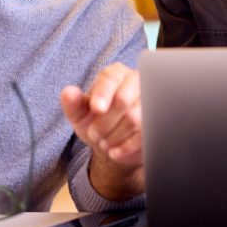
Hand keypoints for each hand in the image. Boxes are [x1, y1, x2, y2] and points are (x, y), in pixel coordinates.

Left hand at [60, 63, 143, 200]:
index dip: (103, 93)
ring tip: (104, 142)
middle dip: (104, 122)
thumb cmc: (96, 121)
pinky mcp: (158, 122)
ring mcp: (151, 101)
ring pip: (134, 118)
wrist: (114, 142)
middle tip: (94, 134)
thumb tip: (68, 92)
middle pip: (123, 99)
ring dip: (114, 136)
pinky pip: (144, 135)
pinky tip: (115, 152)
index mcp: (116, 74)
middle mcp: (136, 82)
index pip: (111, 77)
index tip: (96, 108)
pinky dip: (126, 147)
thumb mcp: (80, 114)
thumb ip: (72, 103)